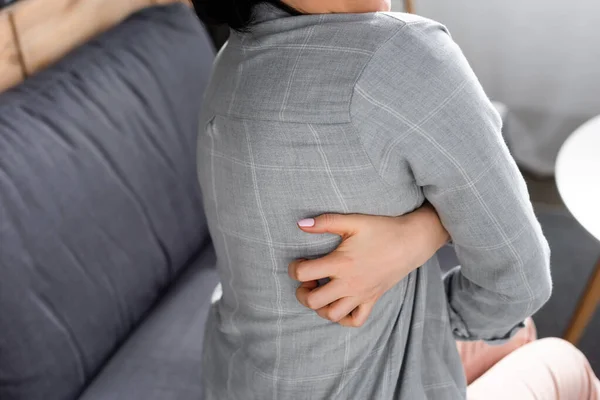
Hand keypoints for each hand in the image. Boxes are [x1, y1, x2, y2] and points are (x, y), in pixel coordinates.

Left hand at [289, 204, 448, 326]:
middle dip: (302, 292)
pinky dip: (343, 318)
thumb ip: (326, 222)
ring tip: (321, 291)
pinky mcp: (372, 300)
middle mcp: (349, 284)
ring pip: (332, 315)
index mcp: (341, 264)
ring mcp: (361, 295)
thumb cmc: (382, 230)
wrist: (411, 242)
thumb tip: (300, 224)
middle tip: (307, 280)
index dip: (294, 269)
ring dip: (320, 307)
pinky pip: (355, 321)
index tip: (300, 262)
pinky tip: (338, 303)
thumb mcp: (353, 221)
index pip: (304, 274)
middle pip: (313, 301)